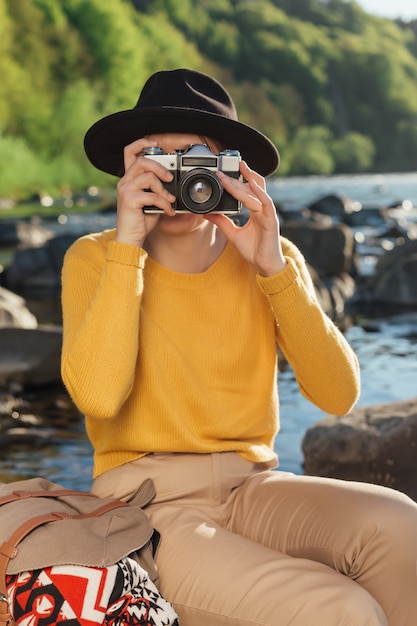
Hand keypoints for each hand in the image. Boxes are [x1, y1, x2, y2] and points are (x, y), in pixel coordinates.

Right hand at [115, 138, 175, 246]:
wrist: (130, 239)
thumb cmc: (141, 220)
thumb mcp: (151, 200)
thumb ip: (157, 188)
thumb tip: (172, 179)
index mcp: (129, 179)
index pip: (129, 151)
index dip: (142, 142)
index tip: (156, 143)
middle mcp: (124, 181)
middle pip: (142, 160)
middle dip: (160, 167)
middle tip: (170, 178)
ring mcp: (125, 190)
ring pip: (148, 177)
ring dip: (164, 189)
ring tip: (170, 200)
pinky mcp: (129, 200)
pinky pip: (152, 195)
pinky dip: (164, 203)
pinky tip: (168, 211)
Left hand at [204, 161, 286, 275]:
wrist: (264, 265)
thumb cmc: (254, 250)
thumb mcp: (232, 233)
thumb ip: (221, 222)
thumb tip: (207, 213)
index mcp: (255, 210)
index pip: (247, 190)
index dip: (238, 179)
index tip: (225, 171)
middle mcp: (262, 209)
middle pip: (254, 185)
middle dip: (242, 174)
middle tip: (229, 164)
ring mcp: (268, 213)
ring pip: (257, 192)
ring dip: (247, 179)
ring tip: (240, 167)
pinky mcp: (271, 220)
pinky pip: (266, 203)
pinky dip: (259, 193)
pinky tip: (252, 184)